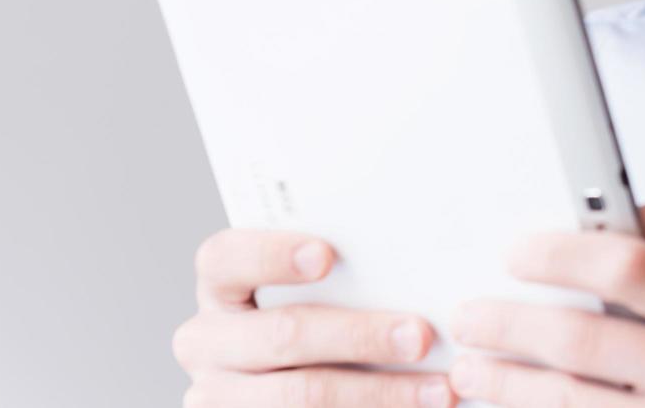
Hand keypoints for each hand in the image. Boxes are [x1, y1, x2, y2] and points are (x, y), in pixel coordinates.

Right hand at [173, 228, 456, 406]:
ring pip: (302, 394)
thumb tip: (411, 252)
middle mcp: (206, 341)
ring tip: (438, 389)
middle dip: (359, 335)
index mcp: (220, 286)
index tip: (325, 255)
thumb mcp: (310, 289)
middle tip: (421, 335)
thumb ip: (341, 271)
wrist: (290, 384)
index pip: (225, 258)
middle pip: (282, 334)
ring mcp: (219, 395)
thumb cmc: (315, 314)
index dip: (271, 255)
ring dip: (380, 392)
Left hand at [445, 204, 644, 406]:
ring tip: (472, 369)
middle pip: (586, 343)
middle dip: (513, 327)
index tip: (517, 253)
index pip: (632, 268)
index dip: (563, 256)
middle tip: (471, 316)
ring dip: (510, 385)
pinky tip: (514, 405)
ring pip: (574, 401)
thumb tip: (633, 215)